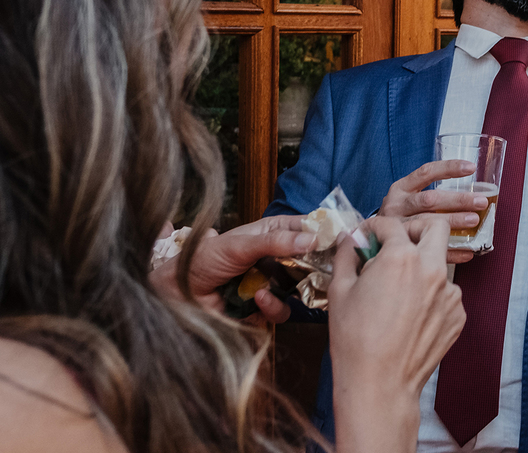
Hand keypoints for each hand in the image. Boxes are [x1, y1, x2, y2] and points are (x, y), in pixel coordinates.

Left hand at [148, 215, 315, 321]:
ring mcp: (271, 283)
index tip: (340, 237)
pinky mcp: (264, 308)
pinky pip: (282, 310)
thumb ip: (277, 242)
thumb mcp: (240, 244)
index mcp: (271, 234)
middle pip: (310, 260)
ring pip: (301, 288)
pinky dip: (273, 306)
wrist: (176, 295)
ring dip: (293, 288)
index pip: (305, 229)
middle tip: (325, 270)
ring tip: (273, 286)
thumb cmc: (202, 260)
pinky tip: (258, 299)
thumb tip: (313, 240)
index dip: (322, 232)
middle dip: (317, 266)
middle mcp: (276, 257)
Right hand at [327, 215, 464, 452]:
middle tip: (398, 243)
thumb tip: (351, 238)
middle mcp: (432, 269)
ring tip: (399, 292)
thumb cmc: (354, 339)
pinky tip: (410, 316)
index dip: (375, 226)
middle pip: (436, 227)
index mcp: (401, 257)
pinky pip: (446, 293)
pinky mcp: (459, 314)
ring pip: (441, 264)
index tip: (369, 235)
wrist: (380, 384)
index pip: (391, 224)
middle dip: (416, 229)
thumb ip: (347, 254)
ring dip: (423, 267)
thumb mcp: (339, 290)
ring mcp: (450, 293)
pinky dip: (430, 296)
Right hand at [379, 160, 481, 263]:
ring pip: (427, 221)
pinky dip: (451, 251)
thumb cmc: (397, 218)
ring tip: (475, 222)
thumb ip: (430, 196)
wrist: (365, 242)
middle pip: (430, 199)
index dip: (448, 168)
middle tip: (481, 202)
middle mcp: (396, 205)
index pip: (425, 173)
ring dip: (454, 221)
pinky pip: (429, 248)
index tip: (471, 167)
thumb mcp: (406, 200)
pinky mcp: (399, 247)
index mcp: (400, 189)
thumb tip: (471, 193)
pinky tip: (469, 251)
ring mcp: (396, 227)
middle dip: (458, 199)